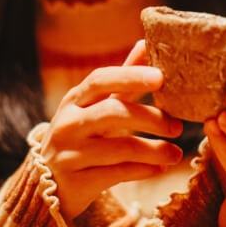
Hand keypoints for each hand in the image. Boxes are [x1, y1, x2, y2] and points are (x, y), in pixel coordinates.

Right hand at [41, 40, 183, 221]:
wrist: (48, 183)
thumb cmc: (80, 135)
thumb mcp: (94, 106)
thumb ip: (122, 79)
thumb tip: (145, 43)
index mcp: (74, 100)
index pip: (101, 80)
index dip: (131, 75)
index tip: (161, 77)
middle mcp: (68, 124)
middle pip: (113, 112)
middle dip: (150, 117)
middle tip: (177, 125)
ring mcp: (70, 154)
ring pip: (120, 148)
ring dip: (154, 150)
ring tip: (176, 154)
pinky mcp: (77, 182)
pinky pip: (118, 174)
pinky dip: (144, 170)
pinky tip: (160, 168)